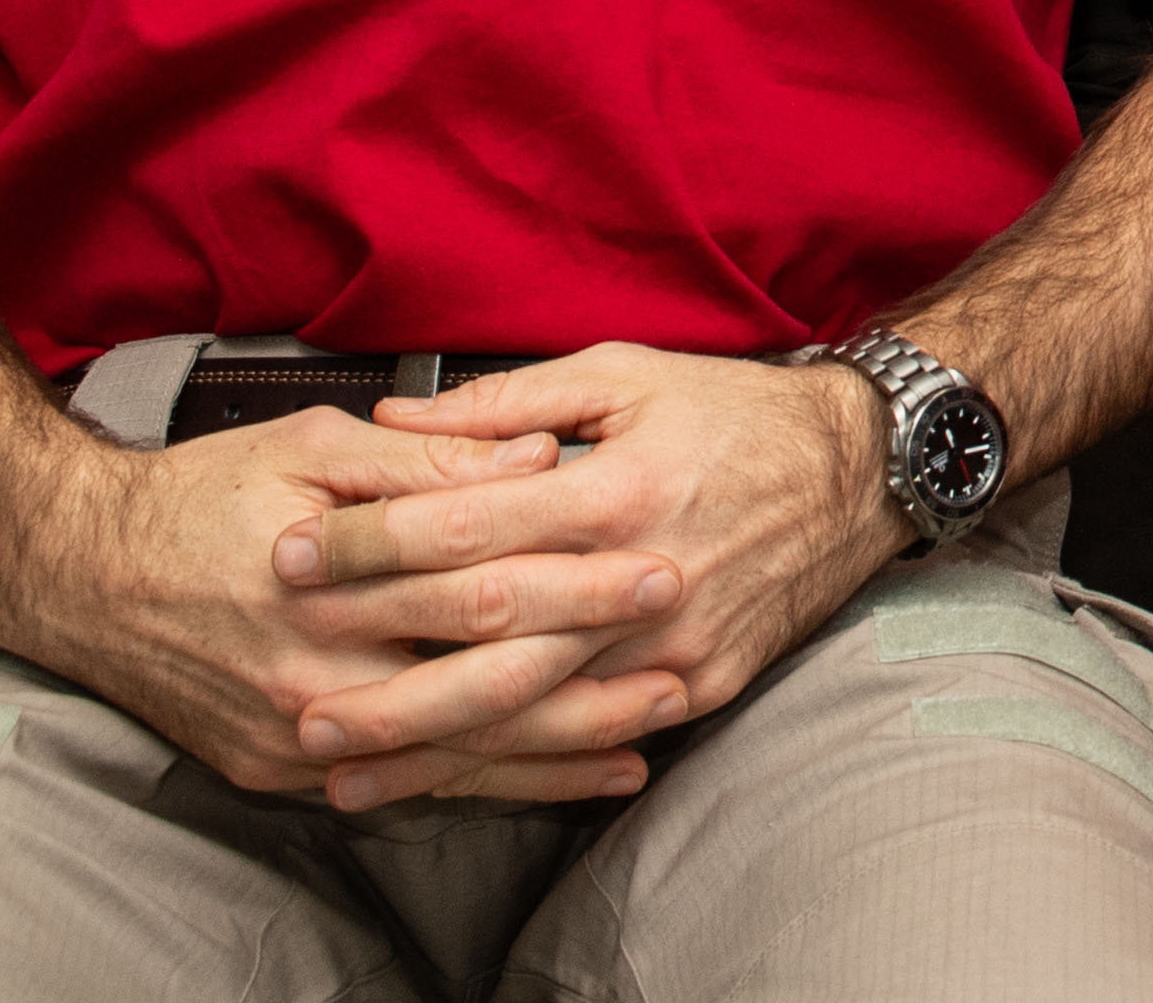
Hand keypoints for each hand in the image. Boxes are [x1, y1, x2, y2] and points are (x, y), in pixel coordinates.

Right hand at [0, 407, 677, 806]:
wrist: (76, 578)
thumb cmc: (197, 495)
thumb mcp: (307, 448)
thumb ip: (426, 465)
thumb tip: (535, 456)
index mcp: (327, 577)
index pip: (478, 582)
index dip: (574, 579)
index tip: (656, 559)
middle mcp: (312, 670)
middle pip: (479, 683)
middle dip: (589, 675)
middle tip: (678, 655)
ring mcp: (294, 735)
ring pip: (453, 756)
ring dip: (557, 752)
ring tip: (648, 734)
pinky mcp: (279, 773)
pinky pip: (405, 787)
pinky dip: (490, 785)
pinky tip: (560, 782)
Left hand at [279, 346, 902, 799]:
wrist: (864, 469)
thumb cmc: (737, 411)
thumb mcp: (624, 374)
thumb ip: (506, 403)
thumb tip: (397, 420)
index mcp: (613, 486)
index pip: (464, 523)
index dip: (368, 543)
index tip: (291, 552)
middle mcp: (640, 571)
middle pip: (484, 635)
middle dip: (376, 665)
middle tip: (289, 686)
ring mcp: (673, 641)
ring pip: (531, 706)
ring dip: (428, 741)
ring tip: (342, 762)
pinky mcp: (701, 683)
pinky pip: (596, 735)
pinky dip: (520, 762)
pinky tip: (455, 779)